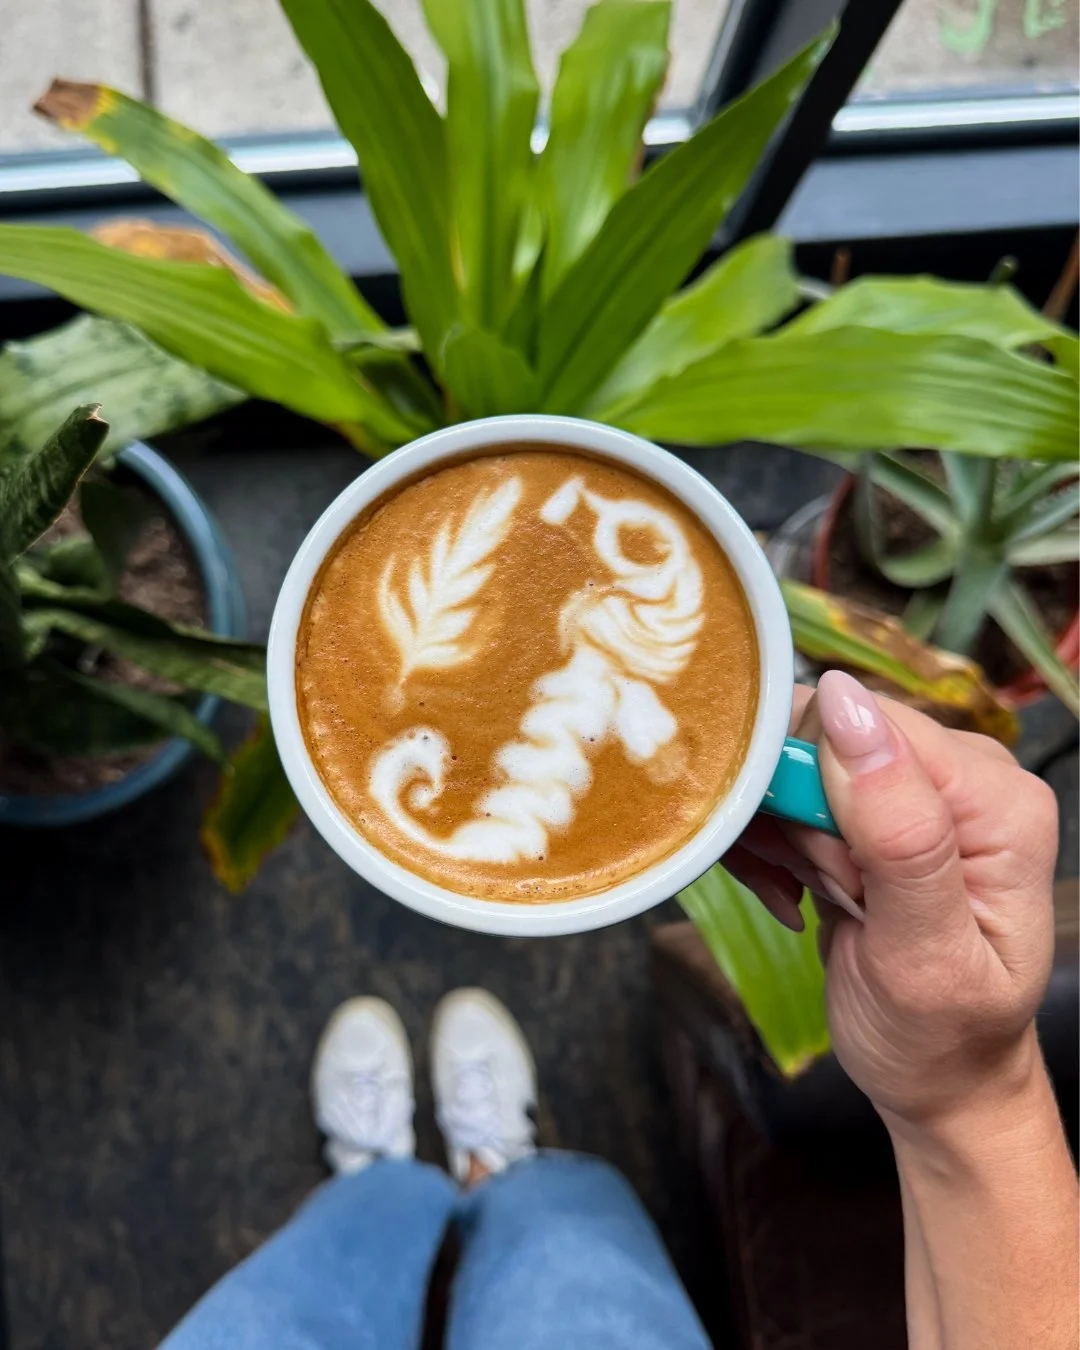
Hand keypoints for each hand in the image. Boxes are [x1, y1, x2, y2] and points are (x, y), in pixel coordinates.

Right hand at [725, 670, 1058, 1131]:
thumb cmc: (941, 1037)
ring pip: (796, 766)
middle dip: (794, 816)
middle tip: (818, 890)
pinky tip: (796, 894)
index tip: (820, 867)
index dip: (816, 783)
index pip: (871, 725)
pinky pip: (792, 794)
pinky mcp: (876, 810)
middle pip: (827, 739)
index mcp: (997, 799)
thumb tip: (843, 703)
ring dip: (778, 836)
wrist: (939, 1081)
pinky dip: (775, 845)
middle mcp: (965, 778)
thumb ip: (897, 832)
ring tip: (806, 897)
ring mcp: (917, 791)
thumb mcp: (923, 952)